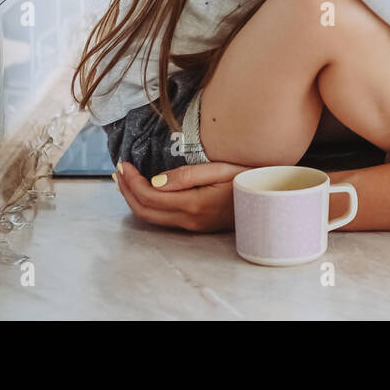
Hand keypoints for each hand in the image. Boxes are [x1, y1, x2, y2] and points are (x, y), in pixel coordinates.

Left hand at [112, 160, 248, 232]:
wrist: (271, 201)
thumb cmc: (249, 179)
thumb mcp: (220, 170)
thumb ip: (186, 176)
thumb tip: (154, 181)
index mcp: (193, 204)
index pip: (150, 196)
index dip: (132, 180)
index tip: (124, 163)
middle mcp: (189, 220)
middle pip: (145, 210)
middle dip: (127, 190)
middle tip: (118, 170)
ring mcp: (193, 226)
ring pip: (152, 217)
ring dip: (134, 199)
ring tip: (125, 180)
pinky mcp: (197, 226)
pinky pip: (164, 218)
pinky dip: (148, 204)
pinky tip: (146, 192)